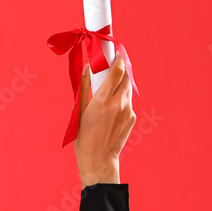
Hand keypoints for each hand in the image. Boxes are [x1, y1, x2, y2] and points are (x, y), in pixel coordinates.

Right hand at [74, 52, 135, 185]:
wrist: (99, 159)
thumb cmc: (84, 136)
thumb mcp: (78, 110)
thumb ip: (84, 86)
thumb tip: (88, 68)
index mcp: (103, 100)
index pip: (117, 70)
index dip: (117, 58)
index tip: (114, 51)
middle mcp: (118, 103)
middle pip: (125, 76)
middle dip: (120, 68)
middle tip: (111, 65)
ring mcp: (127, 111)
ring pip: (127, 88)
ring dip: (120, 83)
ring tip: (109, 87)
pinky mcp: (132, 118)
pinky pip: (127, 101)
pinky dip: (121, 98)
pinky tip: (110, 107)